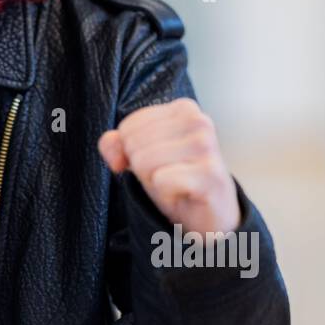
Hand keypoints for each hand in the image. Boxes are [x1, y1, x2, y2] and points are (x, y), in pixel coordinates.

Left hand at [97, 97, 238, 233]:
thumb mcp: (140, 157)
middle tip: (167, 176)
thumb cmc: (176, 180)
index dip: (131, 152)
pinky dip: (165, 194)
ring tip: (175, 184)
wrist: (212, 216)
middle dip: (142, 168)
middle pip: (133, 144)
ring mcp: (207, 146)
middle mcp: (198, 121)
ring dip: (153, 181)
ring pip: (143, 162)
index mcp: (183, 108)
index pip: (128, 127)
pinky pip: (161, 181)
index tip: (155, 163)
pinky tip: (183, 194)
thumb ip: (117, 145)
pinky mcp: (210, 173)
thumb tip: (113, 149)